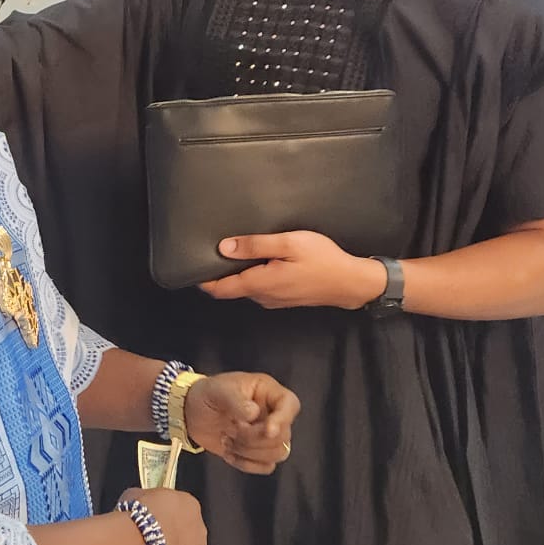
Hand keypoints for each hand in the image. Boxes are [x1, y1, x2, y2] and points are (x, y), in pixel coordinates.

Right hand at [120, 488, 208, 544]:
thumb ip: (143, 500)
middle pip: (186, 535)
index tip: (151, 527)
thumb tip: (138, 504)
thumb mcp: (133, 497)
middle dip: (171, 541)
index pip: (179, 511)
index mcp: (188, 505)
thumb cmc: (133, 519)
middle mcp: (200, 528)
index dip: (164, 520)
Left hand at [183, 370, 299, 473]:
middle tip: (231, 429)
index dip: (283, 419)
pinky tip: (228, 453)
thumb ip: (236, 401)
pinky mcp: (257, 453)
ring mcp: (266, 435)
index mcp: (267, 392)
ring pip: (278, 453)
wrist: (191, 413)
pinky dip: (246, 464)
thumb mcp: (217, 391)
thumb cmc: (207, 394)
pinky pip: (266, 467)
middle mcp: (272, 414)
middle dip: (254, 438)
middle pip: (283, 436)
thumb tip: (254, 414)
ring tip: (227, 440)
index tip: (267, 429)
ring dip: (250, 452)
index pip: (290, 404)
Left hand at [199, 232, 386, 310]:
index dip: (203, 279)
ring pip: (247, 287)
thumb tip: (223, 248)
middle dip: (220, 272)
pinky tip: (260, 260)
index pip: (220, 289)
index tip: (192, 265)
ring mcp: (274, 300)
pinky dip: (254, 275)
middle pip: (232, 287)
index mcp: (259, 284)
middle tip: (212, 249)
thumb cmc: (322, 260)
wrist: (351, 283)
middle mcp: (263, 296)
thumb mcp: (288, 244)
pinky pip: (261, 287)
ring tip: (236, 250)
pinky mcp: (285, 297)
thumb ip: (255, 246)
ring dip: (239, 273)